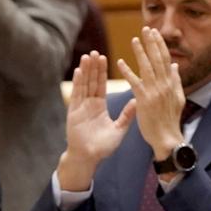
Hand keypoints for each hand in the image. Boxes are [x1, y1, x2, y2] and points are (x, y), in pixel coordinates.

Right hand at [56, 51, 134, 190]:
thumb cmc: (103, 147)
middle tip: (95, 52)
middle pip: (91, 81)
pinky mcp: (74, 111)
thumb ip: (127, 115)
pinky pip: (76, 94)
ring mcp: (80, 107)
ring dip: (85, 70)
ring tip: (88, 56)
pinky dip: (78, 82)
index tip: (104, 58)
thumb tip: (136, 100)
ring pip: (84, 85)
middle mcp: (89, 104)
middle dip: (93, 67)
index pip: (101, 85)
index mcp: (99, 107)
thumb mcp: (119, 129)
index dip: (102, 72)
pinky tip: (79, 70)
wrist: (89, 157)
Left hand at [115, 28, 188, 161]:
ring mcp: (154, 92)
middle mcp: (164, 85)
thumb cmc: (170, 119)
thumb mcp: (178, 98)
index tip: (154, 33)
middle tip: (146, 28)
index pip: (166, 59)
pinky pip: (134, 82)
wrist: (167, 138)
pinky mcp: (144, 100)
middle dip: (152, 43)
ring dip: (140, 52)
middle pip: (157, 59)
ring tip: (135, 40)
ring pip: (147, 67)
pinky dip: (128, 71)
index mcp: (171, 83)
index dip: (160, 45)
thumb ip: (175, 80)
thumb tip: (174, 65)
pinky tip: (120, 62)